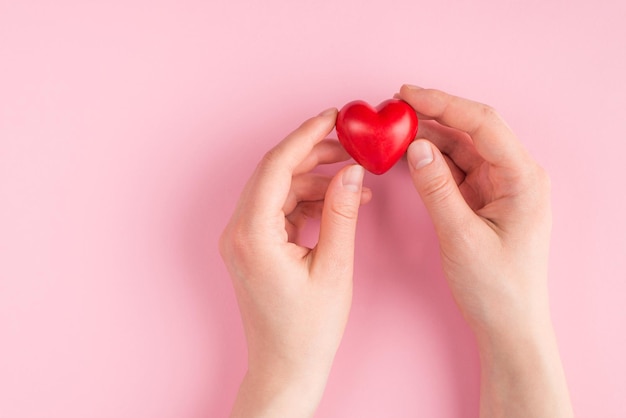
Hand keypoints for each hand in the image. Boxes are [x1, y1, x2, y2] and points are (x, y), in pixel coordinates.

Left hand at [219, 108, 369, 417]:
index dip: (305, 136)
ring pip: (277, 190)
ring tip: (353, 180)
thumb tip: (351, 172)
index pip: (276, 167)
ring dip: (313, 179)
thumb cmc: (307, 330)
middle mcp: (238, 232)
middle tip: (349, 146)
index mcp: (252, 235)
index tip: (332, 117)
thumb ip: (341, 213)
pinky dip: (306, 201)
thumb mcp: (334, 268)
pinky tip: (336, 202)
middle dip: (312, 154)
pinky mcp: (252, 246)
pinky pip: (278, 209)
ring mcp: (242, 239)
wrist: (284, 368)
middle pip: (274, 173)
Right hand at [399, 85, 572, 416]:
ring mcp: (499, 186)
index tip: (407, 95)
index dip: (443, 104)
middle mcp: (515, 175)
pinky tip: (407, 153)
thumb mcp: (461, 236)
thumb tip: (415, 147)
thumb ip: (437, 188)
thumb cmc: (495, 287)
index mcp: (523, 178)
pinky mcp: (483, 198)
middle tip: (394, 108)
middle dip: (433, 115)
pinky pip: (455, 168)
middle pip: (472, 129)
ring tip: (393, 129)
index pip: (483, 124)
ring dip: (428, 136)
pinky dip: (430, 160)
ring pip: (461, 147)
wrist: (507, 324)